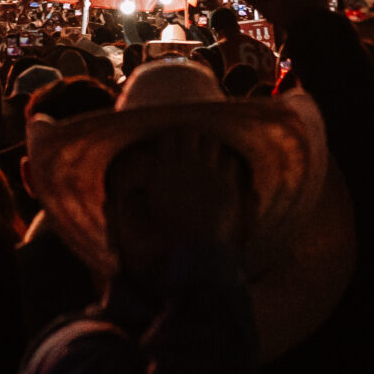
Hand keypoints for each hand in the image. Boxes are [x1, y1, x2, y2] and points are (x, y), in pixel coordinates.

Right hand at [135, 126, 254, 251]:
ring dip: (211, 146)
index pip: (169, 135)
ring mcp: (209, 171)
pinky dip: (226, 165)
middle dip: (192, 136)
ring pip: (212, 141)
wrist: (196, 241)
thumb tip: (144, 174)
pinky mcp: (226, 181)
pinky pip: (229, 161)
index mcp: (167, 166)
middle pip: (191, 132)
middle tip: (193, 146)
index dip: (172, 137)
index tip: (175, 144)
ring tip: (209, 155)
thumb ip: (150, 183)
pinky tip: (224, 172)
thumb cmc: (170, 225)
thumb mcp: (153, 202)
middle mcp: (188, 163)